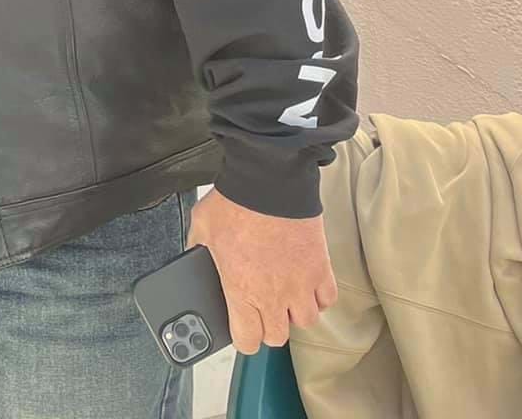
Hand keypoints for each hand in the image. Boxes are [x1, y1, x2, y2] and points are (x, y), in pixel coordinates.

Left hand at [188, 190, 336, 353]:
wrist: (269, 180)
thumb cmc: (235, 202)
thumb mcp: (202, 227)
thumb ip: (198, 250)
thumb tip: (194, 257)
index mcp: (241, 289)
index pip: (247, 340)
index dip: (242, 338)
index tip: (240, 329)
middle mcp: (273, 294)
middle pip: (277, 336)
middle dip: (267, 327)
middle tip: (260, 310)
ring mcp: (301, 284)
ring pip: (305, 321)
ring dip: (294, 313)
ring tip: (284, 296)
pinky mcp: (321, 269)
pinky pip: (327, 299)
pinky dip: (318, 297)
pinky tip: (305, 285)